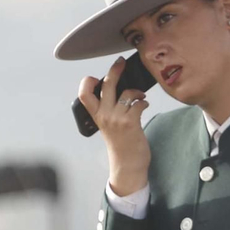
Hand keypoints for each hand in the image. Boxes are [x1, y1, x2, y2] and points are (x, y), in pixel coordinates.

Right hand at [76, 57, 151, 196]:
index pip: (84, 95)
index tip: (95, 77)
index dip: (86, 82)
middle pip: (106, 85)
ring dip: (137, 92)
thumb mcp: (108, 127)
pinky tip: (144, 106)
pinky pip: (139, 103)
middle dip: (114, 70)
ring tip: (140, 97)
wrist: (127, 165)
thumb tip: (119, 91)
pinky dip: (144, 102)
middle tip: (120, 63)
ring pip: (126, 93)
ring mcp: (117, 119)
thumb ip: (109, 110)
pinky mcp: (130, 122)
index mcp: (97, 116)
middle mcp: (105, 116)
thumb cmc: (120, 146)